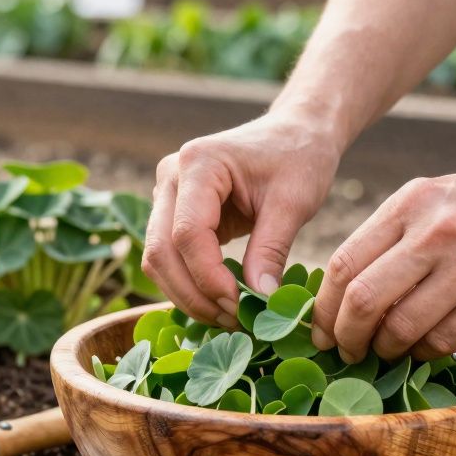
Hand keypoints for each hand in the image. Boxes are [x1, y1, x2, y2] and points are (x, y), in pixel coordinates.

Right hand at [142, 111, 341, 326]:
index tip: (240, 306)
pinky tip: (220, 302)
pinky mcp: (173, 212)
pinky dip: (189, 284)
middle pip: (160, 250)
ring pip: (157, 259)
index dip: (208, 277)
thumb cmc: (298, 158)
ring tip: (228, 316)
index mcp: (199, 163)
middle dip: (193, 294)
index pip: (187, 233)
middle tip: (233, 321)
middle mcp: (171, 177)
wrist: (294, 134)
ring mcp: (167, 194)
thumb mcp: (294, 202)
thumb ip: (272, 250)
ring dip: (187, 295)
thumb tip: (259, 301)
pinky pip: (169, 257)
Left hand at [311, 160, 455, 361]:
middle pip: (363, 300)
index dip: (323, 308)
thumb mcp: (441, 198)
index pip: (343, 263)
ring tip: (387, 352)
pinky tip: (426, 348)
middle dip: (346, 337)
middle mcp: (437, 230)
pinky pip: (444, 341)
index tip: (321, 331)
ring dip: (386, 350)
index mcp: (412, 201)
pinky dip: (426, 353)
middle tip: (347, 352)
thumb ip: (395, 236)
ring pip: (401, 328)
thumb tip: (343, 292)